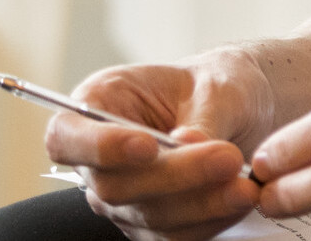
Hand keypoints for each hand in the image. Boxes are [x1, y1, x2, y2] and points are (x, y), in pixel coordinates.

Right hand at [45, 53, 278, 240]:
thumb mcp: (214, 84)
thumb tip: (187, 142)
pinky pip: (175, 235)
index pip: (66, 137)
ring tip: (244, 185)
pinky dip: (211, 220)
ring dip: (200, 204)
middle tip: (226, 159)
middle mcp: (98, 160)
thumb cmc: (214, 86)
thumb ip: (201, 115)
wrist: (237, 110)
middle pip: (112, 186)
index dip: (100, 148)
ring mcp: (121, 199)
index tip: (147, 144)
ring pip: (147, 216)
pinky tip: (240, 200)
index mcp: (96, 105)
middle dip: (174, 176)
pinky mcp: (150, 226)